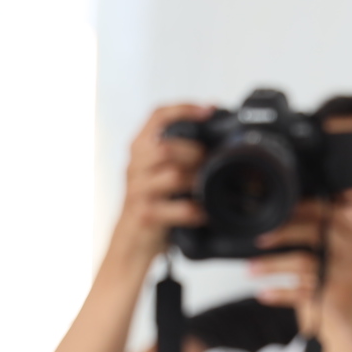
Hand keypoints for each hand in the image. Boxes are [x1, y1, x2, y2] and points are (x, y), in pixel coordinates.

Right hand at [105, 104, 212, 266]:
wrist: (131, 242)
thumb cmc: (153, 204)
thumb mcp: (160, 173)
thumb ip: (180, 154)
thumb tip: (220, 137)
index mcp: (140, 149)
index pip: (157, 116)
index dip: (183, 109)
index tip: (210, 110)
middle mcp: (135, 166)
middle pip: (165, 147)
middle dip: (195, 153)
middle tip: (209, 163)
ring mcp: (138, 190)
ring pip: (172, 174)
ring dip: (197, 180)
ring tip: (207, 187)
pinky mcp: (146, 214)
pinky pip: (178, 208)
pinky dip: (196, 210)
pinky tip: (203, 212)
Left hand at [251, 191, 351, 351]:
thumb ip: (343, 247)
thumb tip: (308, 235)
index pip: (327, 213)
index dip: (299, 210)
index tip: (277, 213)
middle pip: (310, 231)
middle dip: (280, 232)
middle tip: (259, 238)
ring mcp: (346, 274)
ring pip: (300, 262)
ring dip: (271, 266)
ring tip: (251, 269)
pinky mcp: (337, 297)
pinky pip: (300, 291)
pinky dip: (279, 293)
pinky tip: (265, 295)